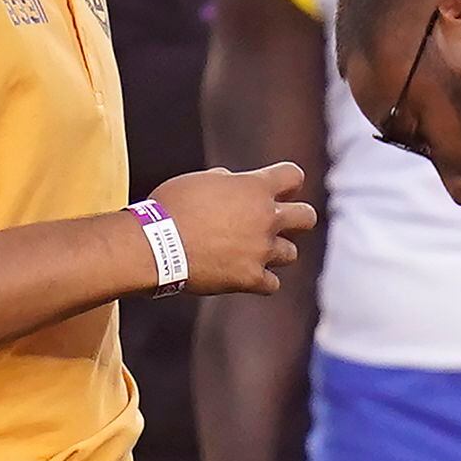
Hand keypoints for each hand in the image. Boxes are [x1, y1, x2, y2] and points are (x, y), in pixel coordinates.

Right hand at [159, 165, 315, 295]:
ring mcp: (262, 250)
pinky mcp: (252, 278)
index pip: (293, 176)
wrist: (153, 245)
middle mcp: (266, 218)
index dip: (285, 182)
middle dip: (295, 219)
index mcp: (254, 188)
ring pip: (291, 253)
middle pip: (307, 217)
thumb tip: (233, 181)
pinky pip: (272, 284)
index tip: (276, 189)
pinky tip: (243, 275)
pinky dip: (260, 281)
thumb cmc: (168, 208)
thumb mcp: (197, 181)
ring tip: (250, 252)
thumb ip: (225, 181)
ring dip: (274, 252)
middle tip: (274, 223)